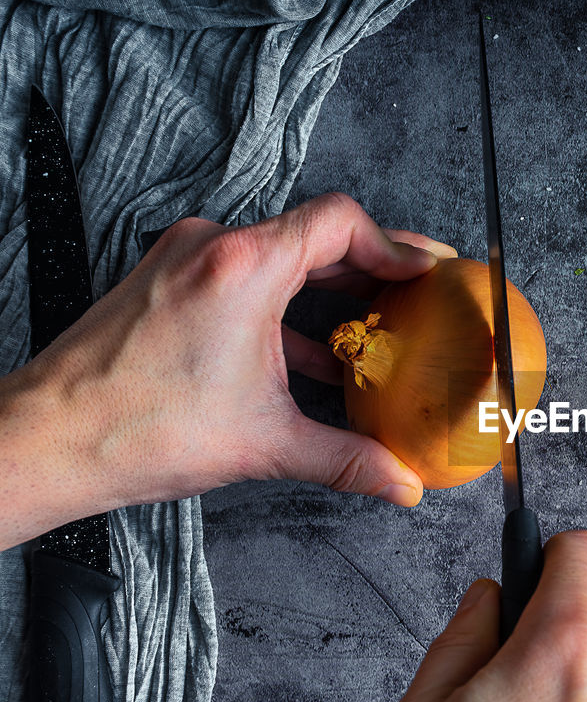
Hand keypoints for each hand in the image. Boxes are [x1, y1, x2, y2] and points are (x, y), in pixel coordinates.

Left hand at [0, 193, 453, 548]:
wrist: (48, 439)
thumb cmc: (137, 428)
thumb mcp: (265, 444)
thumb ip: (346, 459)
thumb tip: (400, 482)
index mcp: (244, 267)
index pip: (339, 220)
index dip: (394, 243)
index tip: (424, 271)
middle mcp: (212, 247)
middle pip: (312, 234)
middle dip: (369, 266)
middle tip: (411, 292)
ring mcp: (182, 259)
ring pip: (276, 255)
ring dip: (325, 288)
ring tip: (367, 325)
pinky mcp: (164, 280)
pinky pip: (241, 274)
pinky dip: (282, 303)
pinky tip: (306, 351)